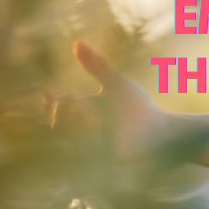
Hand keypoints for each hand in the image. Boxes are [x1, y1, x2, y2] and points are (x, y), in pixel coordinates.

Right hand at [43, 40, 168, 162]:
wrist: (163, 132)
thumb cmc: (139, 109)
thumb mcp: (116, 84)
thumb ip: (96, 65)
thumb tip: (76, 43)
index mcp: (84, 115)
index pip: (57, 111)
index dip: (49, 104)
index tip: (46, 93)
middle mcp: (83, 135)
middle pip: (57, 125)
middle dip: (63, 112)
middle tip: (76, 103)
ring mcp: (91, 152)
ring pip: (67, 141)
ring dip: (78, 125)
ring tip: (93, 116)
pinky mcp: (100, 166)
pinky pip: (83, 157)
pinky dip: (90, 140)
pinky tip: (101, 131)